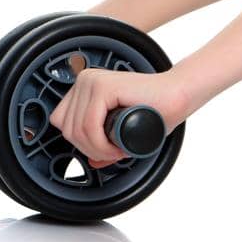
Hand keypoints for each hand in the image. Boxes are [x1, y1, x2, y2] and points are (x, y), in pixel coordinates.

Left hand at [50, 67, 193, 167]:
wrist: (179, 95)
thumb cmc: (156, 110)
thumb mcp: (122, 129)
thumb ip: (105, 143)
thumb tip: (92, 161)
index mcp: (86, 87)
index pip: (63, 122)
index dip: (83, 143)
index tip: (106, 149)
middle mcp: (86, 80)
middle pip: (68, 129)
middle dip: (90, 149)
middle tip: (114, 153)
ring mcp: (92, 81)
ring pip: (76, 131)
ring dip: (97, 149)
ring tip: (118, 149)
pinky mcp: (102, 87)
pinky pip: (89, 127)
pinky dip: (101, 144)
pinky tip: (118, 145)